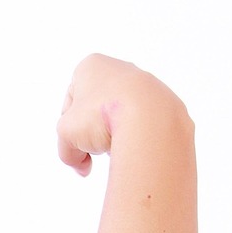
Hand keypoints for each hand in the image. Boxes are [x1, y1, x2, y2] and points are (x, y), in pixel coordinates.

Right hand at [55, 54, 178, 176]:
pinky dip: (136, 135)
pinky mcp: (165, 100)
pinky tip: (134, 144)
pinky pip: (143, 122)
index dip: (70, 127)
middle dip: (93, 130)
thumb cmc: (102, 115)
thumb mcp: (66, 135)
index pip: (71, 102)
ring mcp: (145, 83)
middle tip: (93, 147)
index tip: (75, 143)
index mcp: (91, 66)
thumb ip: (66, 150)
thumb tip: (82, 165)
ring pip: (120, 116)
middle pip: (97, 108)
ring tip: (115, 145)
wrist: (149, 118)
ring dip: (114, 134)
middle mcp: (119, 68)